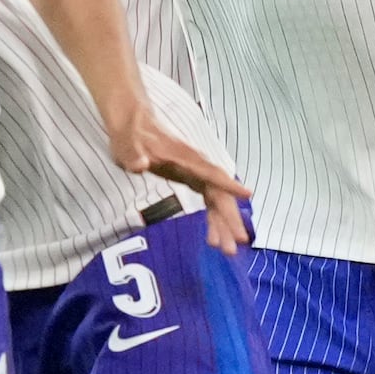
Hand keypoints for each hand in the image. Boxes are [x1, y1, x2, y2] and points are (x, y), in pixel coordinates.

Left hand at [111, 119, 252, 251]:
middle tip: (237, 244)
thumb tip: (140, 164)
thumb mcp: (126, 144)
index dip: (228, 184)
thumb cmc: (131, 135)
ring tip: (227, 250)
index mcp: (184, 157)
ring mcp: (196, 173)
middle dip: (229, 218)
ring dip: (223, 224)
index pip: (210, 172)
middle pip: (219, 192)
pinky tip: (215, 237)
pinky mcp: (193, 179)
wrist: (134, 123)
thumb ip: (133, 155)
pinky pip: (209, 202)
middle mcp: (196, 165)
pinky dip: (214, 219)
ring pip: (217, 200)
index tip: (248, 195)